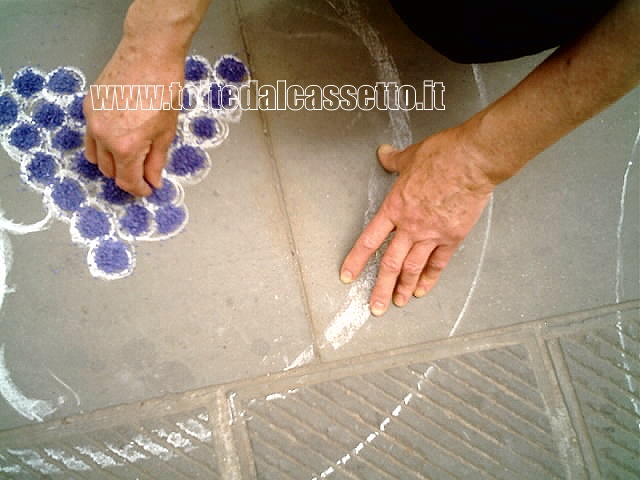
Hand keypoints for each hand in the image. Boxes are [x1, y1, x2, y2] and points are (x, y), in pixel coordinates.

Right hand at [83, 39, 183, 195]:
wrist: (149, 54)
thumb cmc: (165, 90)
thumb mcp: (166, 131)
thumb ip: (156, 160)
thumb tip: (152, 181)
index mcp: (125, 147)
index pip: (127, 181)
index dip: (139, 190)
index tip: (149, 189)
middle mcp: (103, 137)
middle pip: (109, 171)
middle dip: (127, 176)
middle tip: (143, 173)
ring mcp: (92, 121)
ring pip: (94, 156)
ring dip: (111, 162)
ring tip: (131, 155)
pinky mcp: (88, 107)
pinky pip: (91, 136)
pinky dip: (103, 143)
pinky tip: (120, 135)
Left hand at [340, 126, 494, 315]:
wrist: (471, 161)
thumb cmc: (442, 156)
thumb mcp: (410, 156)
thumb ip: (394, 160)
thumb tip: (384, 154)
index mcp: (395, 207)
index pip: (369, 240)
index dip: (357, 260)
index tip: (348, 276)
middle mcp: (410, 226)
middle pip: (390, 263)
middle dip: (380, 287)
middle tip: (374, 307)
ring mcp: (431, 234)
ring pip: (412, 268)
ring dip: (403, 288)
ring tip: (397, 303)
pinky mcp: (452, 237)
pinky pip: (438, 263)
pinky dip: (429, 278)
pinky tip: (422, 290)